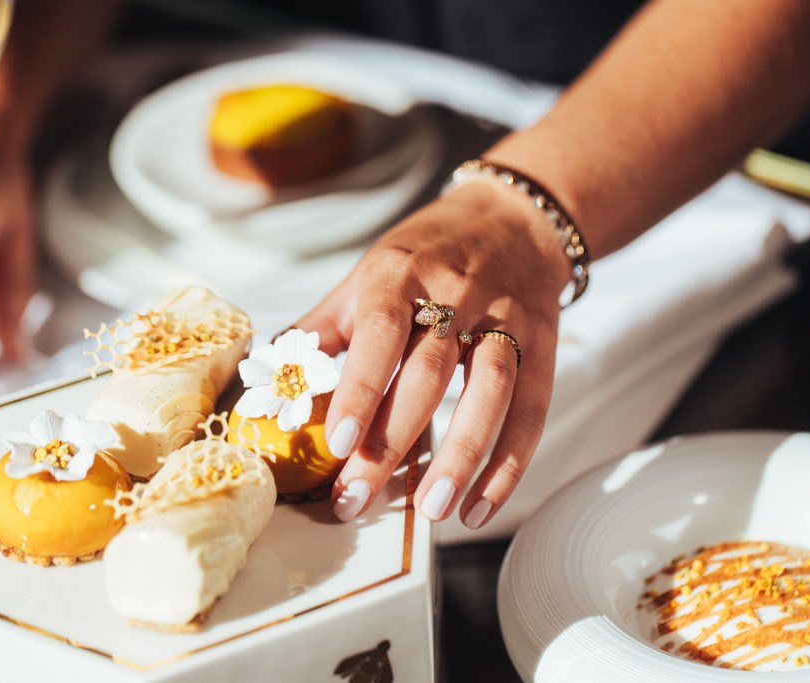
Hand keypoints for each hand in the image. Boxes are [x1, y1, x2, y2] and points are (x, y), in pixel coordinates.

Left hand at [295, 178, 570, 528]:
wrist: (511, 220)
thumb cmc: (424, 256)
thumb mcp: (367, 276)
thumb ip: (321, 329)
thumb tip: (267, 382)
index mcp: (400, 273)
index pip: (381, 333)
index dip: (360, 389)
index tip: (336, 443)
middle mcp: (456, 293)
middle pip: (429, 374)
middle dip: (392, 442)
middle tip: (358, 498)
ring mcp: (505, 318)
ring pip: (489, 392)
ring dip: (461, 457)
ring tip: (431, 512)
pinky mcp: (542, 344)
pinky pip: (531, 410)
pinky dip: (508, 464)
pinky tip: (478, 507)